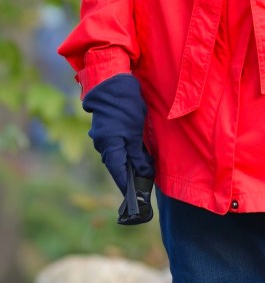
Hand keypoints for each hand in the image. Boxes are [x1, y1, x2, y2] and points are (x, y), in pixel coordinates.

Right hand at [83, 73, 153, 194]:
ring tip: (143, 170)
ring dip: (129, 162)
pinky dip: (126, 151)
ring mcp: (103, 137)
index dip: (126, 186)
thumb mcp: (135, 131)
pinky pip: (116, 146)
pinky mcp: (106, 130)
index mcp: (109, 146)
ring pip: (117, 155)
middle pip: (117, 166)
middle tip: (144, 184)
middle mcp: (102, 144)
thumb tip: (143, 173)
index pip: (118, 173)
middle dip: (130, 175)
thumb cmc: (125, 106)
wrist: (113, 83)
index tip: (135, 198)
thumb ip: (138, 154)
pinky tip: (136, 153)